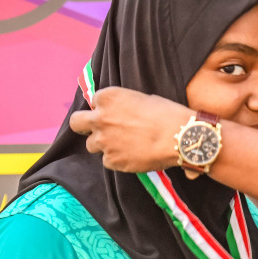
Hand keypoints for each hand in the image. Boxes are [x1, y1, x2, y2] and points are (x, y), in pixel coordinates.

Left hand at [69, 87, 184, 172]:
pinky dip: (117, 159)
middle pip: (77, 123)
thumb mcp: (143, 98)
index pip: (94, 102)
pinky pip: (107, 161)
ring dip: (103, 144)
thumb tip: (120, 113)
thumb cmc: (167, 114)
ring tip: (123, 145)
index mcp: (108, 97)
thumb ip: (123, 105)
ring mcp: (104, 141)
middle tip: (98, 130)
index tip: (113, 113)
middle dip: (84, 126)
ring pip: (91, 145)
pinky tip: (132, 155)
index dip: (104, 108)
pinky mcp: (111, 160)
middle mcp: (100, 118)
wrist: (180, 137)